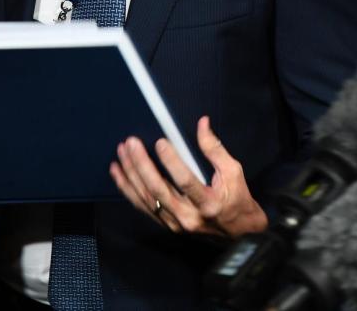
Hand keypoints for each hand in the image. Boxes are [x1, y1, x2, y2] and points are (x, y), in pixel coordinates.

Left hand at [109, 116, 267, 237]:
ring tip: (121, 153)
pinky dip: (128, 190)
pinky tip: (118, 173)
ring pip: (146, 199)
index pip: (185, 181)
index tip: (160, 142)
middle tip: (131, 143)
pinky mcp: (167, 225)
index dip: (171, 162)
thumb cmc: (237, 199)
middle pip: (158, 190)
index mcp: (208, 203)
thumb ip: (215, 149)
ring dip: (130, 175)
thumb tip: (202, 123)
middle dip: (141, 165)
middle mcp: (189, 216)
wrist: (239, 234)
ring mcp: (175, 223)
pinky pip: (143, 207)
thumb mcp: (233, 171)